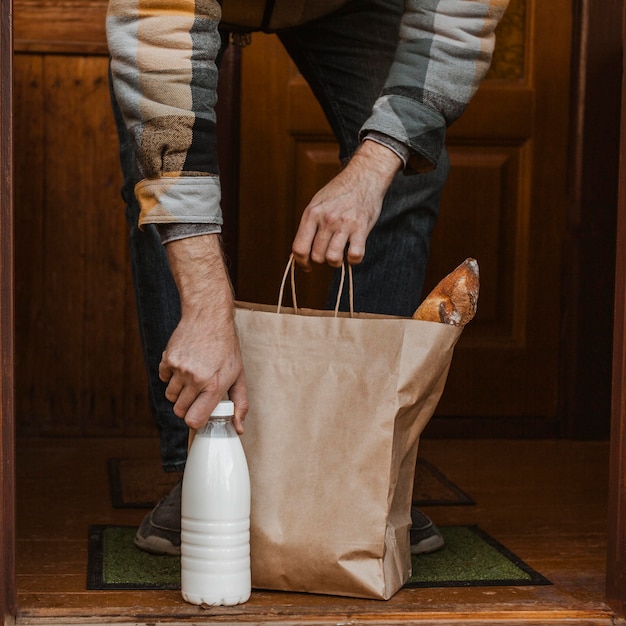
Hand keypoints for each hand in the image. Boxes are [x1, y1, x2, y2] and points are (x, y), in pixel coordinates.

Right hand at [158, 234, 247, 432]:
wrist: (209, 317)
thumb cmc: (226, 347)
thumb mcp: (239, 374)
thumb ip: (240, 403)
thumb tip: (238, 428)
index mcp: (214, 386)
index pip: (194, 420)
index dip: (196, 421)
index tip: (201, 414)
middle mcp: (196, 379)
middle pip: (180, 411)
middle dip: (188, 407)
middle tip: (198, 395)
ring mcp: (180, 369)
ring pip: (171, 396)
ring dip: (180, 392)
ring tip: (193, 378)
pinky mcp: (168, 359)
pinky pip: (164, 379)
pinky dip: (171, 376)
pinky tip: (184, 366)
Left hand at [291, 140, 401, 268]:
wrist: (364, 177)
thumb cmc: (339, 193)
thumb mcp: (317, 204)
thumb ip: (308, 226)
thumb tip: (298, 253)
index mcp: (312, 213)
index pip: (299, 248)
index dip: (302, 262)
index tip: (307, 266)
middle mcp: (326, 219)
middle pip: (317, 256)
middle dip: (322, 260)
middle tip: (328, 253)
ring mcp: (344, 224)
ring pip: (333, 259)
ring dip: (336, 262)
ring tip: (340, 254)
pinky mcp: (361, 228)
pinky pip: (354, 256)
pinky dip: (353, 260)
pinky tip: (352, 251)